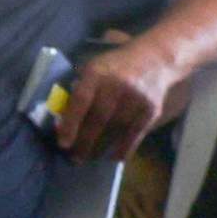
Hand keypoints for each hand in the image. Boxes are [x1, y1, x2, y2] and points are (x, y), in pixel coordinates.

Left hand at [60, 43, 171, 158]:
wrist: (155, 58)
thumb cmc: (115, 67)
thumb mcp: (93, 68)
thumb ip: (78, 89)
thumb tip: (61, 119)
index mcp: (97, 73)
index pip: (81, 101)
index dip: (71, 123)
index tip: (63, 143)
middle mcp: (117, 85)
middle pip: (99, 119)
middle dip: (85, 141)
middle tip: (74, 158)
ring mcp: (136, 97)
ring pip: (116, 128)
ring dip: (101, 147)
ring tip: (89, 158)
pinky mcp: (151, 108)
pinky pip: (136, 132)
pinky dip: (125, 147)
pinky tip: (114, 157)